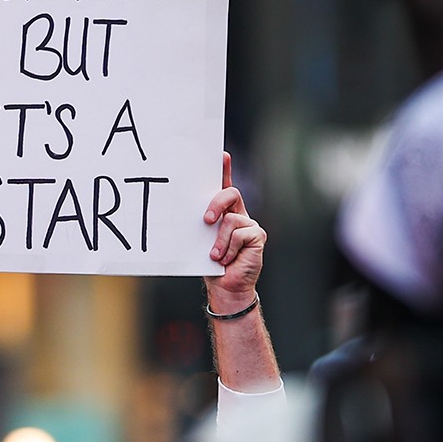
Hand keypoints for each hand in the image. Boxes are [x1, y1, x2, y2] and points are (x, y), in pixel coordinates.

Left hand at [204, 152, 265, 312]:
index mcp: (224, 213)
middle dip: (216, 203)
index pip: (224, 186)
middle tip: (206, 220)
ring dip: (219, 241)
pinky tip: (227, 260)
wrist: (225, 286)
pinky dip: (229, 249)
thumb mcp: (201, 240)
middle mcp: (238, 215)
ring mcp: (250, 225)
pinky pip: (240, 234)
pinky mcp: (257, 236)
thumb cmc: (210, 264)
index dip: (224, 169)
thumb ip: (200, 225)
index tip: (221, 155)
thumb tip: (185, 213)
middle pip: (230, 194)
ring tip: (216, 256)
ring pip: (231, 220)